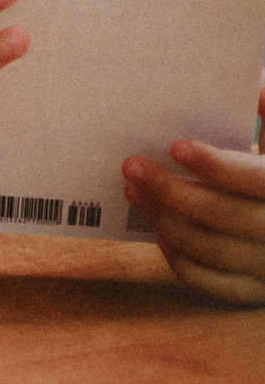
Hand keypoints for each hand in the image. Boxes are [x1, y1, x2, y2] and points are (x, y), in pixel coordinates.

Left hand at [124, 86, 264, 304]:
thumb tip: (260, 90)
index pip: (258, 181)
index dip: (218, 165)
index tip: (175, 145)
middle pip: (226, 217)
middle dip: (173, 192)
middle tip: (131, 166)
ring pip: (213, 250)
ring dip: (165, 220)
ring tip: (134, 191)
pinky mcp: (258, 293)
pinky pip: (216, 284)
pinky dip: (184, 262)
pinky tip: (161, 234)